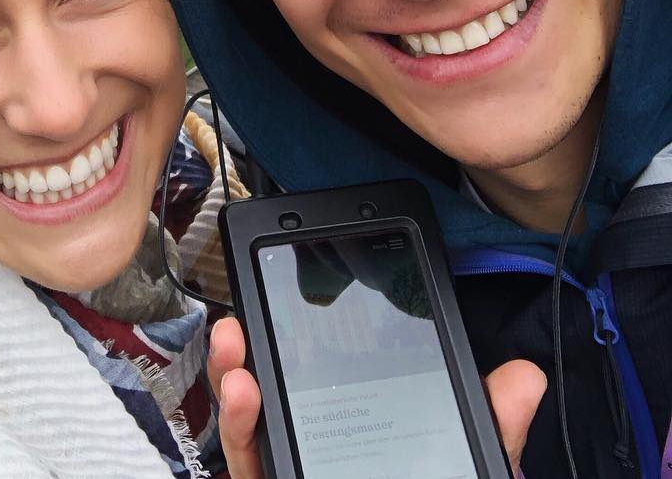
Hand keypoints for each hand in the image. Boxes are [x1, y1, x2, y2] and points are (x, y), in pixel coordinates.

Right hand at [207, 317, 546, 478]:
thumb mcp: (468, 468)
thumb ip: (490, 430)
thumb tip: (526, 376)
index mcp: (363, 446)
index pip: (333, 389)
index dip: (310, 345)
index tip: (299, 302)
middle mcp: (320, 460)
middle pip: (279, 404)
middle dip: (256, 354)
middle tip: (249, 318)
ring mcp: (295, 477)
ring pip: (252, 436)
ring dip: (237, 387)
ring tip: (240, 358)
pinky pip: (249, 470)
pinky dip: (241, 431)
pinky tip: (243, 399)